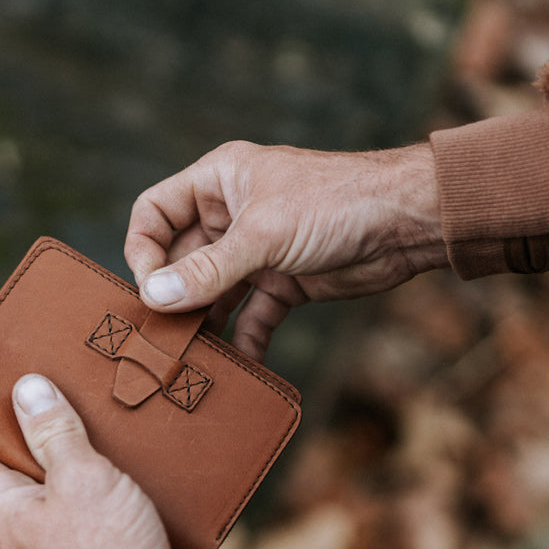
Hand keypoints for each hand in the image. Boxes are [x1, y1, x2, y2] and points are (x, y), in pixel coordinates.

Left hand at [0, 374, 193, 548]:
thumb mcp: (80, 478)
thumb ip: (54, 432)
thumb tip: (26, 388)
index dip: (1, 406)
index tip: (23, 370)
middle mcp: (15, 529)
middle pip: (24, 460)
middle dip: (50, 424)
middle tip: (72, 382)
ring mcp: (49, 543)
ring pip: (60, 481)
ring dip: (82, 452)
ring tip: (105, 412)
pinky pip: (86, 504)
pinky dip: (102, 480)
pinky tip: (128, 456)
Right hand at [125, 141, 446, 359]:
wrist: (406, 223)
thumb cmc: (336, 202)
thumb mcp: (263, 235)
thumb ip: (208, 269)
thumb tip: (154, 296)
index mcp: (218, 182)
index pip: (155, 213)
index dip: (143, 250)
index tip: (149, 290)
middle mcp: (231, 215)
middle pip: (180, 259)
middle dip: (173, 296)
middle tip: (164, 335)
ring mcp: (257, 251)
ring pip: (214, 292)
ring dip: (205, 323)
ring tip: (193, 357)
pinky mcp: (284, 282)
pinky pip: (252, 315)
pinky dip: (246, 340)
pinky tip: (243, 366)